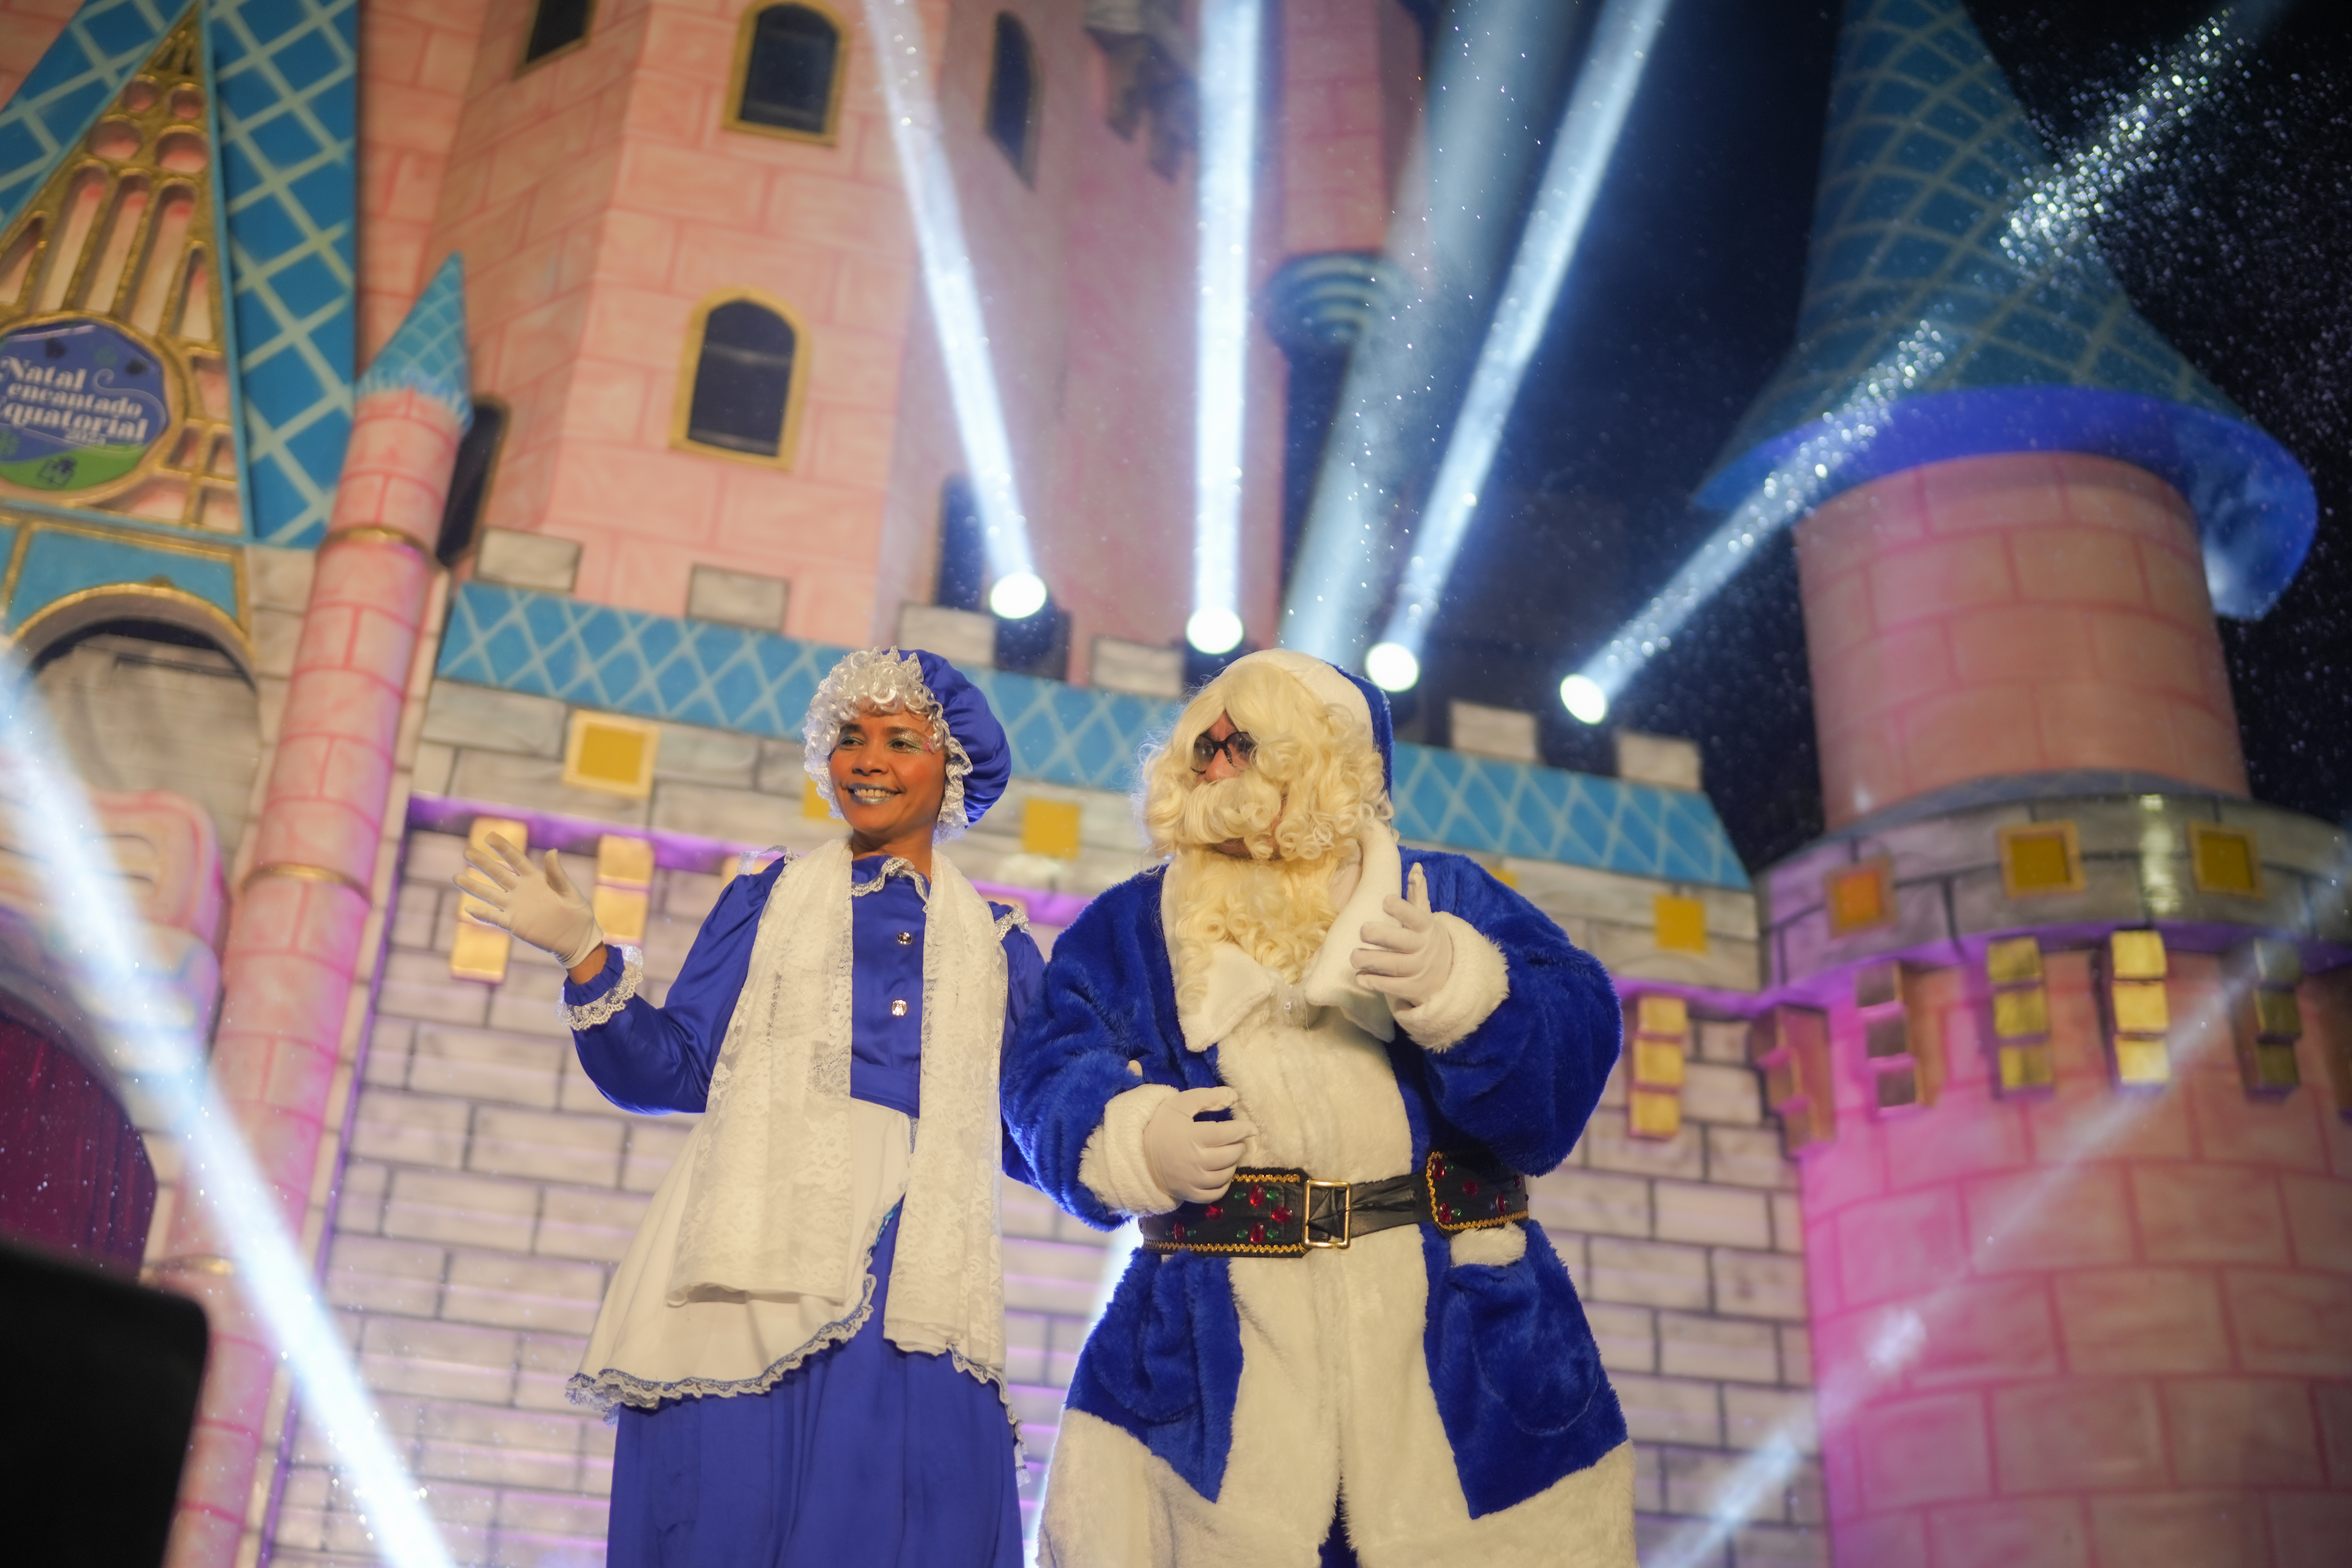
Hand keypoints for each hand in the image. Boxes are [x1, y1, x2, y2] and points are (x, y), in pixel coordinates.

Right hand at [455, 835, 603, 968]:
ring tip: (457, 876)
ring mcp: (516, 907)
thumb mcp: (568, 891)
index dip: (503, 847)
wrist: (576, 938)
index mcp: (536, 878)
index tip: (488, 836)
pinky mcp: (514, 924)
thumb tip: (552, 851)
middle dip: (483, 863)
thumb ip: (557, 873)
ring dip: (474, 886)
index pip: (516, 859)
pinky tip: (469, 908)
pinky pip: (494, 917)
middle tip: (467, 851)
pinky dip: (482, 913)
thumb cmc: (577, 913)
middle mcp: (521, 890)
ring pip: (491, 894)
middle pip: (498, 873)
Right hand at [1143, 1087, 1259, 1203]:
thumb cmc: (1160, 1125)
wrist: (1136, 1153)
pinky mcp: (1189, 1194)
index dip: (1244, 1129)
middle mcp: (1196, 1161)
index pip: (1229, 1134)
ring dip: (1232, 1163)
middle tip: (1235, 1139)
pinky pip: (1216, 1193)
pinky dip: (1223, 1183)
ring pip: (1226, 1174)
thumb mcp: (1180, 1104)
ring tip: (1227, 1153)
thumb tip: (1234, 1096)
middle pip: (1231, 1155)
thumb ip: (1207, 1097)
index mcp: (1193, 1136)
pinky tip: (1220, 1172)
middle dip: (1238, 1145)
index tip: (1251, 1127)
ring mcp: (1193, 1181)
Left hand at [1351, 863, 1452, 1008]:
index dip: (1402, 909)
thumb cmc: (1427, 940)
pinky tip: (1360, 978)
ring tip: (1354, 956)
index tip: (1385, 900)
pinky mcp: (1413, 989)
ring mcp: (1419, 970)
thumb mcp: (1426, 918)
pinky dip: (1376, 983)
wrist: (1449, 974)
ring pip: (1395, 966)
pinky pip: (1394, 987)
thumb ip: (1418, 894)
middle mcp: (1424, 948)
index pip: (1416, 917)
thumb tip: (1416, 868)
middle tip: (1363, 930)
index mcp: (1426, 928)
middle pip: (1404, 942)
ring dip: (1373, 961)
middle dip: (1383, 936)